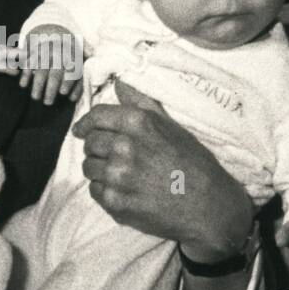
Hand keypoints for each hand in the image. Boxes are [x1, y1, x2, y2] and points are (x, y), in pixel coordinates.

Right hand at [18, 24, 84, 105]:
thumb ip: (77, 84)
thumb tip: (72, 98)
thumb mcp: (77, 69)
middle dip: (51, 88)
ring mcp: (45, 52)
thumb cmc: (69, 62)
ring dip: (38, 84)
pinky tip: (23, 85)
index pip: (71, 70)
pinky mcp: (33, 52)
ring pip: (41, 69)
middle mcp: (60, 54)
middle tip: (48, 103)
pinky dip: (26, 74)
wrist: (57, 38)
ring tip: (36, 97)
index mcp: (73, 58)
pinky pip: (29, 63)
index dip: (68, 81)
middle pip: (55, 72)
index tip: (63, 93)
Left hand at [72, 80, 253, 258]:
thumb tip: (118, 83)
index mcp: (137, 122)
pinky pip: (95, 191)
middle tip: (112, 156)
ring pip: (89, 167)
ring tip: (121, 175)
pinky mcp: (115, 202)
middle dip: (96, 148)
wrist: (208, 206)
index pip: (96, 116)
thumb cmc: (193, 163)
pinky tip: (125, 191)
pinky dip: (105, 191)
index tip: (80, 130)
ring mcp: (118, 175)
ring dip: (99, 170)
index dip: (85, 124)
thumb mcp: (171, 125)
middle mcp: (124, 146)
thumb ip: (141, 103)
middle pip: (90, 142)